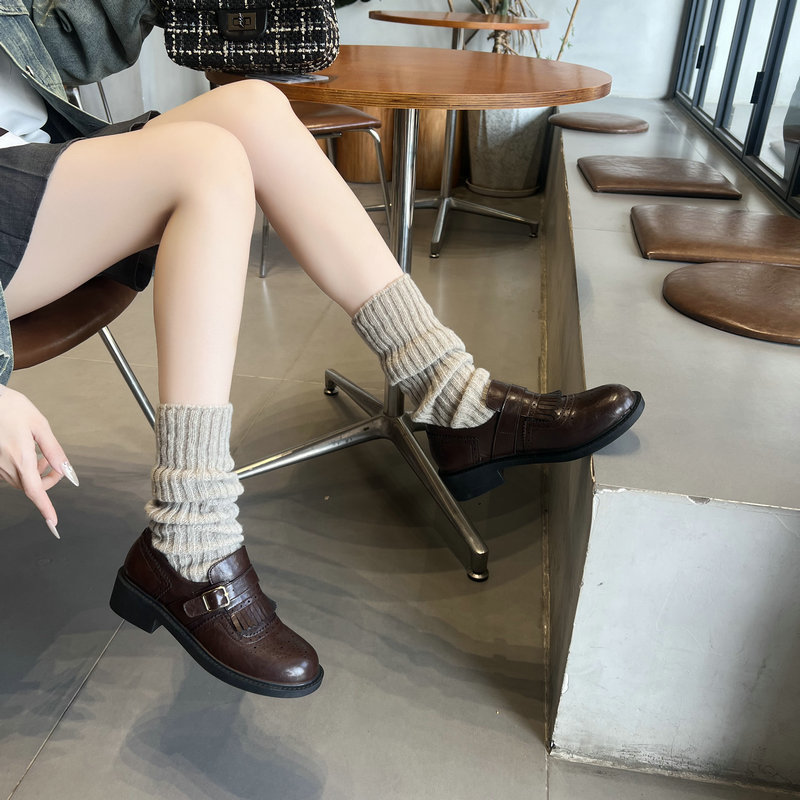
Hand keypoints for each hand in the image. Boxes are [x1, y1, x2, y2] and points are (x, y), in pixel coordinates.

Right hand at [0, 386, 75, 536]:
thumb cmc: (9, 407)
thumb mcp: (39, 425)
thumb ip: (54, 450)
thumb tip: (66, 470)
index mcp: (20, 457)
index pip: (35, 491)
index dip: (45, 508)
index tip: (53, 522)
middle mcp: (5, 465)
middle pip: (30, 487)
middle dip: (47, 481)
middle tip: (55, 464)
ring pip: (20, 481)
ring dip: (35, 475)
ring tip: (41, 455)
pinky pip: (10, 473)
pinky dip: (23, 469)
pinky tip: (26, 452)